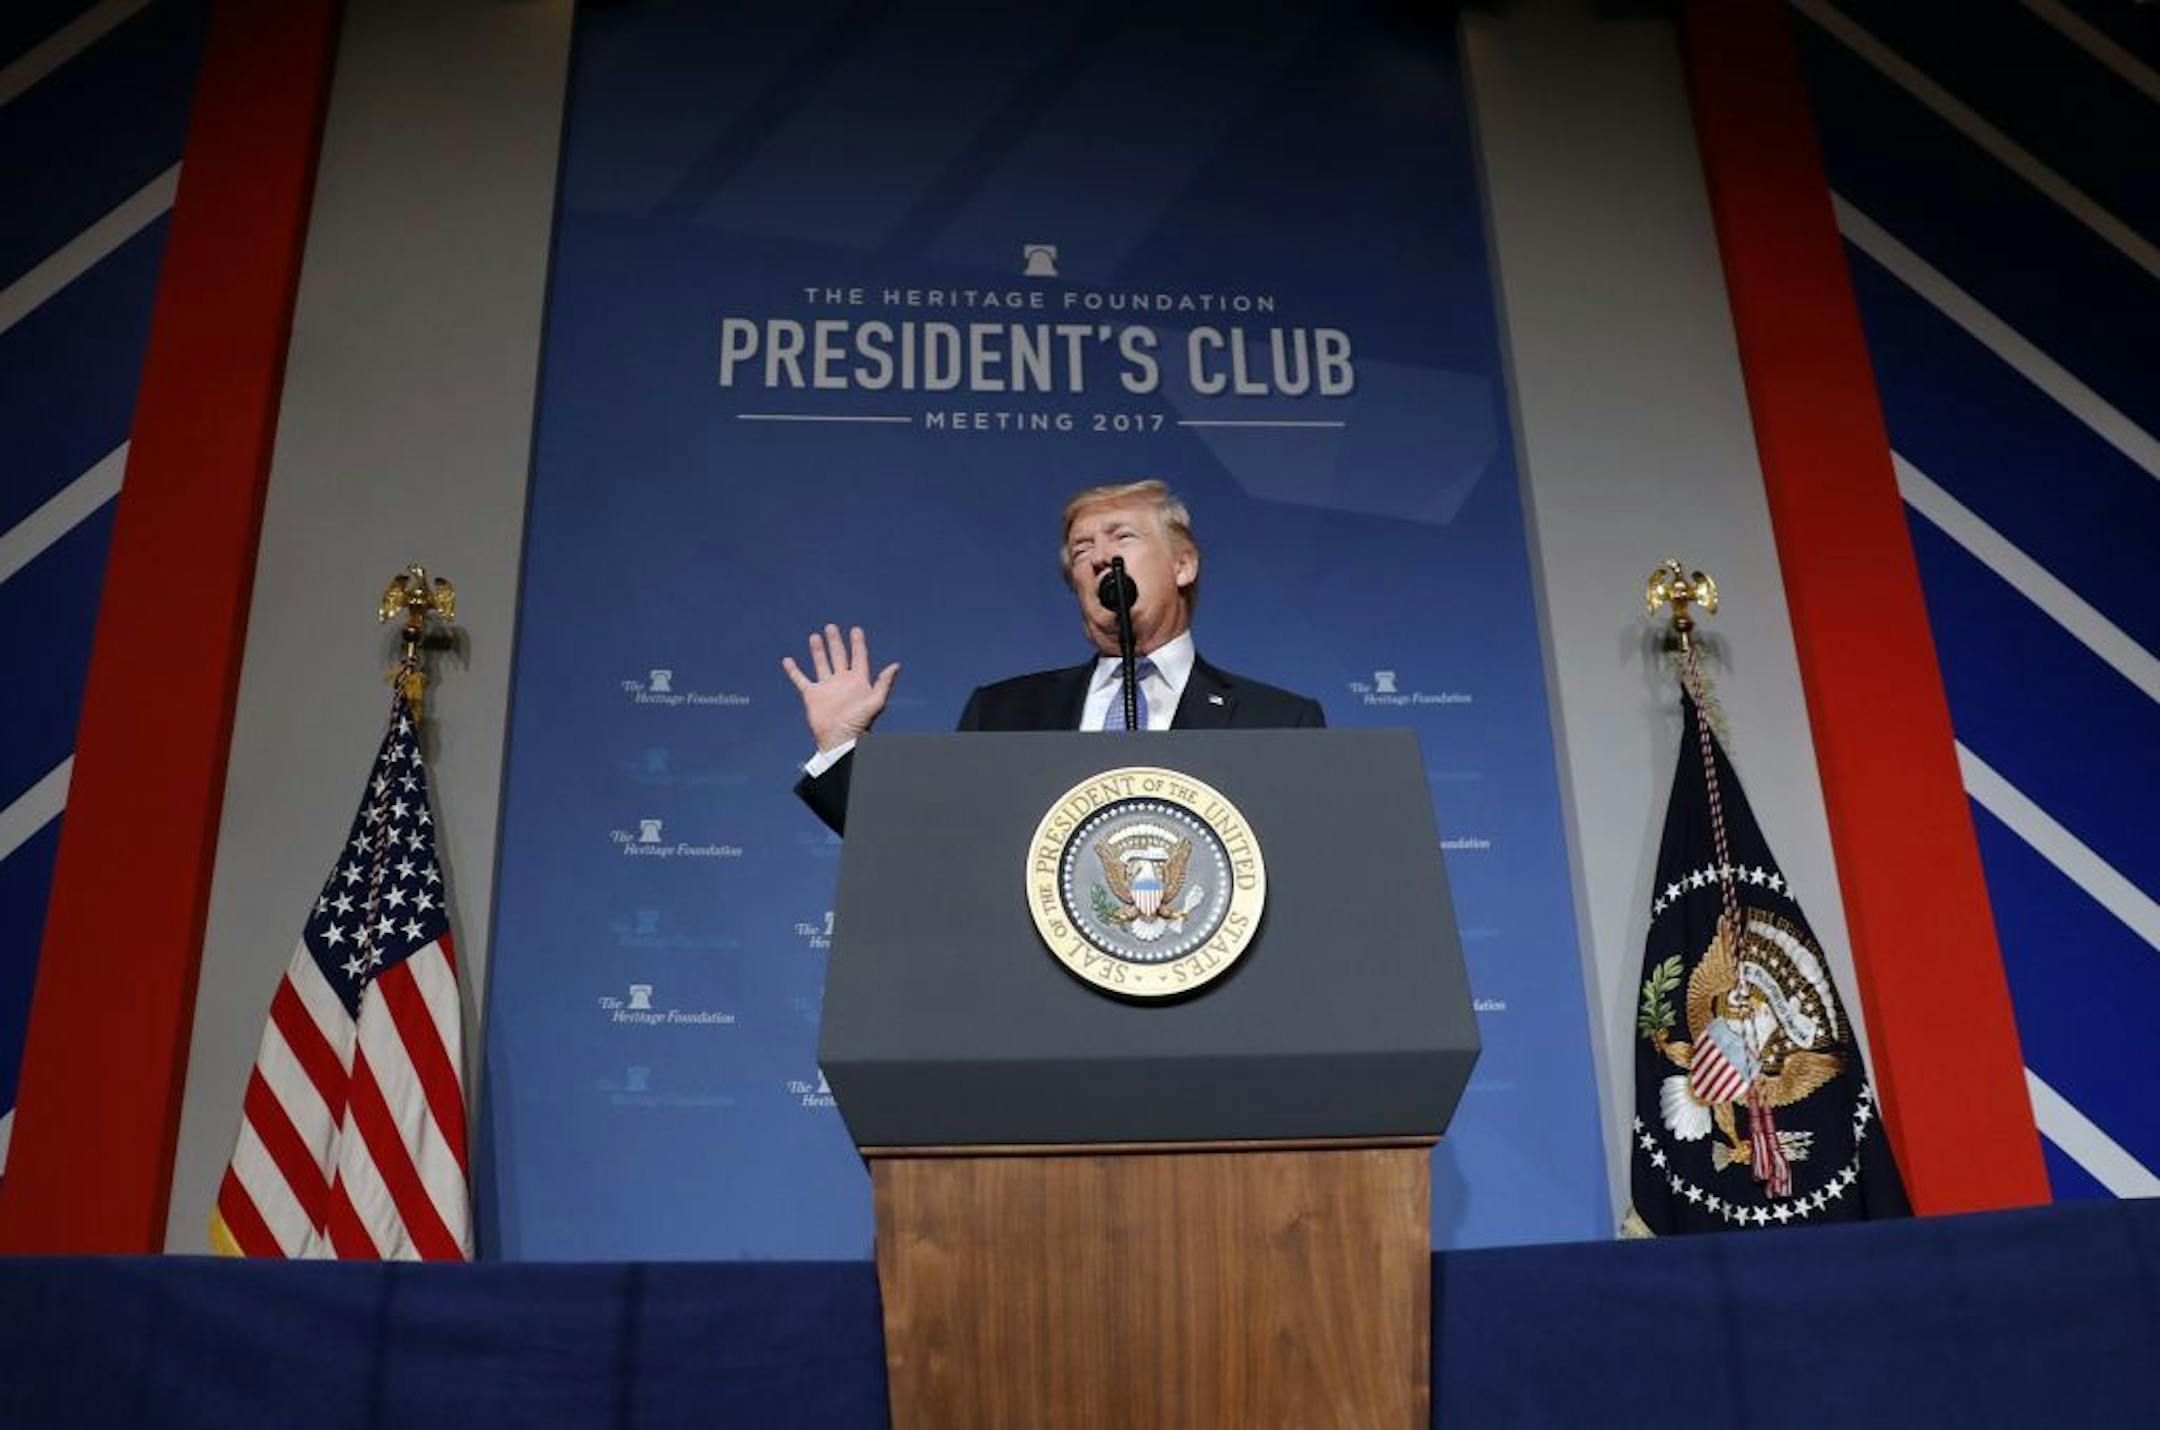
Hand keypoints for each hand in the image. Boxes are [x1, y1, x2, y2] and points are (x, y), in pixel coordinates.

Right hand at [781, 624, 899, 752]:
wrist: (839, 740)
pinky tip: (788, 660)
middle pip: (838, 656)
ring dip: (818, 650)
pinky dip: (794, 670)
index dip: (858, 644)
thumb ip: (884, 683)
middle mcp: (842, 681)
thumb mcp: (876, 701)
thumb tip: (896, 665)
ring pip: (821, 663)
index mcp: (858, 681)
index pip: (858, 657)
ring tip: (815, 636)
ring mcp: (826, 687)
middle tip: (831, 627)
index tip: (855, 630)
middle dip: (835, 641)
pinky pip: (801, 679)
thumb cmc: (860, 723)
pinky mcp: (812, 695)